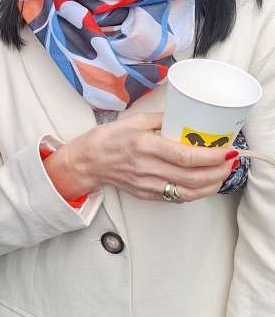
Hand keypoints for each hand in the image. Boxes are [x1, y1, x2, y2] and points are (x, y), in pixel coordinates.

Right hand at [48, 112, 236, 202]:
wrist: (87, 162)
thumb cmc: (107, 139)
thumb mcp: (133, 120)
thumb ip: (161, 119)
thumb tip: (185, 118)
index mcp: (145, 146)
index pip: (185, 157)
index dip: (211, 156)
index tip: (227, 151)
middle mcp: (147, 168)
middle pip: (192, 177)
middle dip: (217, 172)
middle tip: (230, 162)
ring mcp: (147, 185)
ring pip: (187, 192)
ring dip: (210, 186)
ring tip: (221, 175)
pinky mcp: (146, 195)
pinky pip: (176, 198)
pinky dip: (194, 192)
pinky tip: (203, 184)